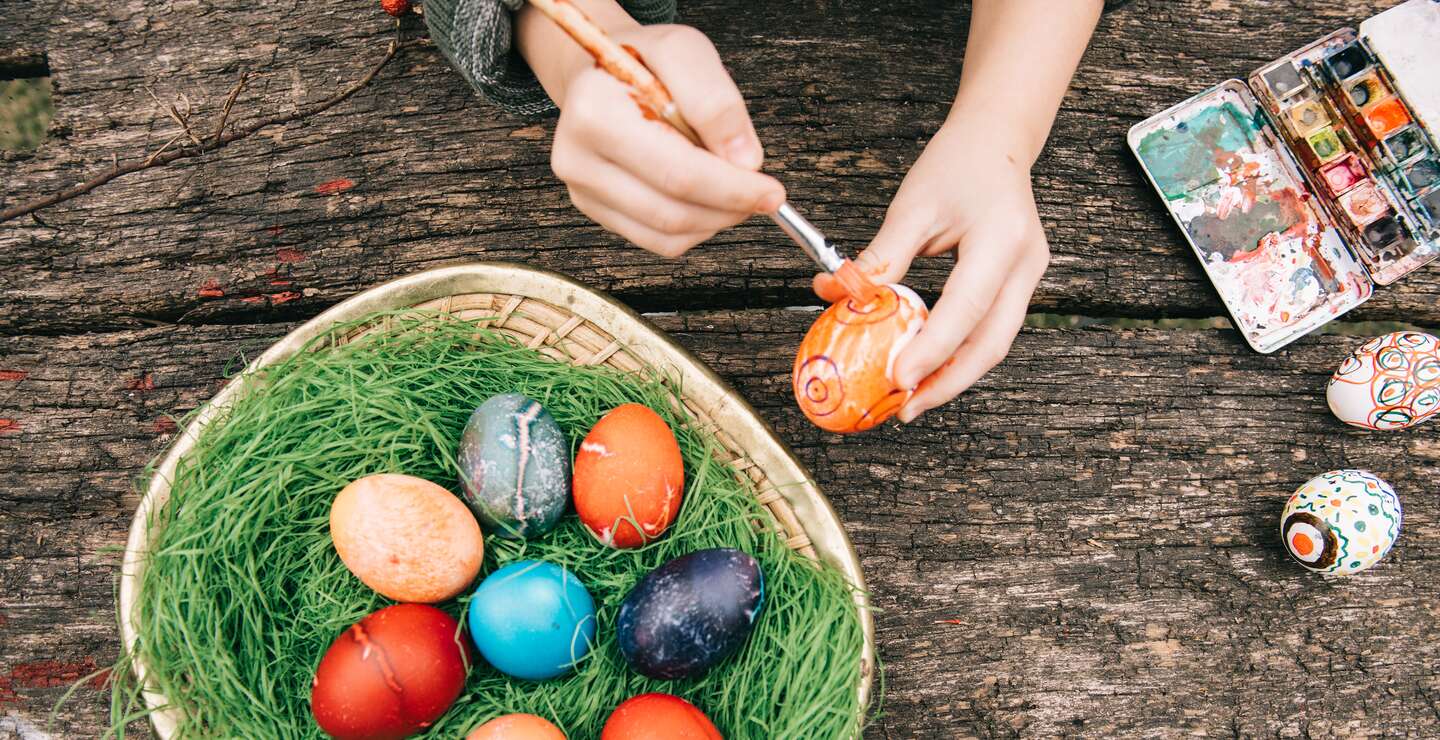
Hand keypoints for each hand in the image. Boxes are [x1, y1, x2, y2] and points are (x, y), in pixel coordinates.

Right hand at [529, 20, 785, 256]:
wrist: (603, 75)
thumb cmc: (647, 62)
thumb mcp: (687, 52)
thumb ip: (717, 102)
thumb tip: (744, 163)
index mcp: (595, 112)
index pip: (677, 172)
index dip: (733, 189)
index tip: (773, 193)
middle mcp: (577, 158)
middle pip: (672, 211)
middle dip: (729, 209)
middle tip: (764, 196)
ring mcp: (582, 190)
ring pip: (667, 235)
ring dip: (715, 221)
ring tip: (734, 191)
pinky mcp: (593, 210)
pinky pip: (658, 242)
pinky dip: (695, 228)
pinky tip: (706, 201)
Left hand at [813, 115, 1049, 422]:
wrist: (997, 140)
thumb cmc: (957, 164)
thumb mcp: (911, 208)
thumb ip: (881, 258)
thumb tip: (836, 296)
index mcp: (1001, 240)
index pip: (966, 308)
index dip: (933, 349)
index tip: (899, 378)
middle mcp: (1026, 265)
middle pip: (992, 344)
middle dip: (948, 382)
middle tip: (905, 408)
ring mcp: (1029, 277)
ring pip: (994, 344)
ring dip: (953, 375)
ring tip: (912, 397)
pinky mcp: (1019, 284)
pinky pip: (990, 330)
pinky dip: (959, 354)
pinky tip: (927, 368)